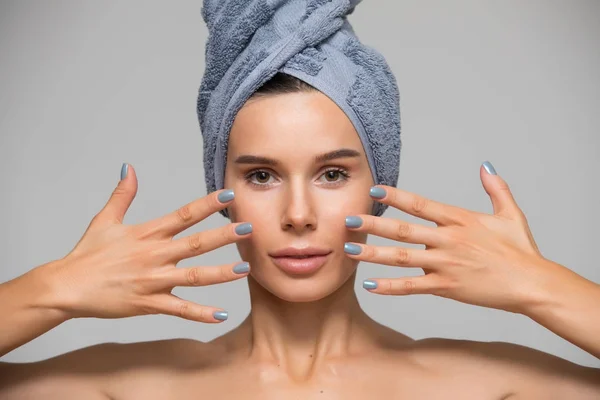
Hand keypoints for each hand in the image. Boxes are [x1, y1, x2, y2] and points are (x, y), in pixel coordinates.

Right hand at [38, 163, 251, 322]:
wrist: (65, 286)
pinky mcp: (147, 303)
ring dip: (221, 273)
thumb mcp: (105, 219)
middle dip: (224, 236)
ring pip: (193, 276)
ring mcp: (152, 280)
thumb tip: (129, 168)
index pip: (183, 215)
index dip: (207, 205)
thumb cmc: (87, 253)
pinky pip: (179, 309)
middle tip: (249, 228)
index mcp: (147, 233)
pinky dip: (200, 313)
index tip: (229, 196)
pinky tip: (221, 315)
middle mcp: (154, 255)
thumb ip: (122, 194)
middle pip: (195, 243)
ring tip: (245, 269)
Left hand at [344, 161, 563, 313]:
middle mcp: (448, 240)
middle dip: (373, 224)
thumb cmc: (521, 250)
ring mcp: (445, 264)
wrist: (532, 283)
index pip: (421, 204)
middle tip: (348, 220)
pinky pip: (412, 287)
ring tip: (350, 250)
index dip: (396, 196)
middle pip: (403, 230)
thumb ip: (496, 188)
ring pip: (401, 258)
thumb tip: (486, 165)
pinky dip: (390, 287)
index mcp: (460, 220)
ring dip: (373, 253)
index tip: (374, 190)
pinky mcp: (446, 287)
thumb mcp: (510, 214)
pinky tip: (370, 285)